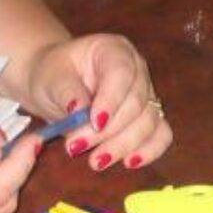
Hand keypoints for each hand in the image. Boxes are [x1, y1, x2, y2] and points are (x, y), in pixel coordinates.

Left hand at [23, 34, 172, 174]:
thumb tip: (79, 111)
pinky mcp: (148, 118)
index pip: (122, 74)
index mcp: (114, 50)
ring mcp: (146, 93)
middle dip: (108, 131)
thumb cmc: (53, 74)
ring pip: (149, 123)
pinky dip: (148, 151)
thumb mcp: (51, 78)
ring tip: (95, 160)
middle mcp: (137, 70)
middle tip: (76, 146)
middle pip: (136, 103)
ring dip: (123, 146)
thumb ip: (67, 92)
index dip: (111, 101)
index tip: (93, 124)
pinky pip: (161, 135)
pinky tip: (129, 162)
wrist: (56, 84)